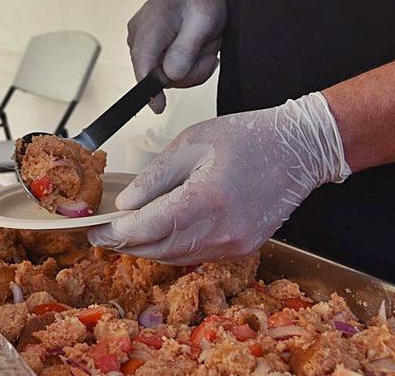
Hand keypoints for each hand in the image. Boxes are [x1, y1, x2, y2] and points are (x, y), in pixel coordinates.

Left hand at [88, 93, 350, 263]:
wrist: (300, 149)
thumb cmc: (248, 137)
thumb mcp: (191, 143)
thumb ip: (155, 177)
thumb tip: (125, 204)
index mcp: (206, 200)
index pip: (148, 228)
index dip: (116, 233)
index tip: (94, 231)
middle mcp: (222, 230)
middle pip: (158, 249)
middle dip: (125, 243)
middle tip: (102, 234)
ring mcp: (235, 244)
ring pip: (176, 257)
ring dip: (147, 248)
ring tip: (124, 233)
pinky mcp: (243, 248)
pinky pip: (196, 255)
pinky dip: (172, 247)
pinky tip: (158, 233)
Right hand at [127, 0, 226, 112]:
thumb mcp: (204, 20)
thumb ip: (186, 48)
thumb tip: (170, 75)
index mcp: (152, 21)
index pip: (143, 63)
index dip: (150, 89)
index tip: (158, 106)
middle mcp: (138, 32)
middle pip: (157, 74)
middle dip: (188, 72)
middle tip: (209, 55)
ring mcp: (140, 41)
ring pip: (164, 76)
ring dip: (189, 68)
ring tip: (201, 46)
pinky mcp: (146, 49)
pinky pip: (165, 71)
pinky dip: (184, 66)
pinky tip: (192, 49)